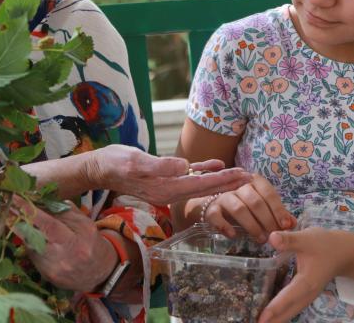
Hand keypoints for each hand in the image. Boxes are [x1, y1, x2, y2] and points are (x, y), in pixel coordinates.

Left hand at [12, 198, 116, 292]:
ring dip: (24, 231)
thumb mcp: (84, 223)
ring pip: (31, 246)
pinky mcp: (46, 276)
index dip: (30, 212)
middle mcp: (64, 259)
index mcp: (77, 241)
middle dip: (18, 221)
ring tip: (21, 219)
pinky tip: (34, 236)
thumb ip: (64, 211)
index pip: (49, 224)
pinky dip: (31, 243)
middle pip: (34, 237)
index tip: (15, 198)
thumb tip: (40, 201)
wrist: (98, 271)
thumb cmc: (90, 241)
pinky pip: (33, 255)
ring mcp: (53, 270)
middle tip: (8, 207)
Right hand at [84, 144, 251, 204]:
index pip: (202, 185)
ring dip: (221, 179)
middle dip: (230, 183)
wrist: (99, 169)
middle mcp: (170, 192)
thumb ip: (160, 165)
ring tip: (241, 174)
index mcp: (166, 188)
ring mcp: (167, 188)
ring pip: (201, 184)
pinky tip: (215, 165)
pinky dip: (204, 172)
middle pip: (206, 188)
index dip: (224, 180)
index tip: (244, 176)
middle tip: (253, 178)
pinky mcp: (164, 181)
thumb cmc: (115, 163)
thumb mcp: (135, 161)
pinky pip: (189, 178)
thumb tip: (185, 165)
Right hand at [202, 174, 295, 242]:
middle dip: (267, 220)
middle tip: (275, 236)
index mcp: (253, 182)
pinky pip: (217, 216)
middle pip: (255, 201)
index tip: (286, 225)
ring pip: (238, 208)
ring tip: (260, 239)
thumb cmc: (243, 204)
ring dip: (251, 225)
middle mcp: (238, 186)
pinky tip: (234, 235)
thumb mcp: (261, 206)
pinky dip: (225, 226)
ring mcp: (223, 196)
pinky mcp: (210, 207)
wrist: (213, 204)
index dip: (278, 210)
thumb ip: (276, 213)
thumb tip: (292, 224)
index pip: (269, 193)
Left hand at [257, 228, 349, 322]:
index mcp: (306, 282)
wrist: (343, 252)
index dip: (274, 308)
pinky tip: (270, 315)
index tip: (261, 319)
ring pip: (290, 312)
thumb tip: (272, 238)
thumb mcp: (306, 239)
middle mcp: (307, 294)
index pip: (287, 298)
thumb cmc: (324, 245)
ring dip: (276, 319)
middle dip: (272, 320)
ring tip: (259, 322)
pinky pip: (292, 308)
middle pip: (288, 312)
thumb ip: (289, 239)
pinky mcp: (306, 295)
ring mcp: (307, 297)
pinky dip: (281, 313)